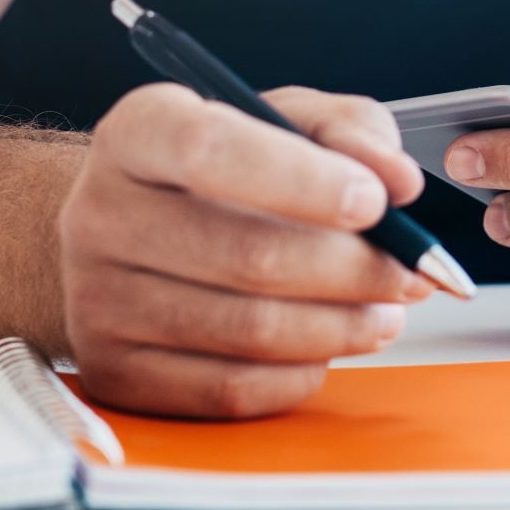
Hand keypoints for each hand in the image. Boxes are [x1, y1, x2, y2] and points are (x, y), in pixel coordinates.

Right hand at [59, 85, 430, 418]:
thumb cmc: (220, 174)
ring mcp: (97, 301)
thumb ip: (350, 132)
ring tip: (384, 311)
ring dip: (342, 326)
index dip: (304, 182)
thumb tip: (397, 182)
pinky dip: (301, 373)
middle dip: (355, 269)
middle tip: (411, 273)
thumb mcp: (283, 120)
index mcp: (138, 131)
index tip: (375, 201)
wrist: (130, 235)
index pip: (210, 151)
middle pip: (247, 256)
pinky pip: (231, 389)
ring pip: (249, 331)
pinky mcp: (114, 374)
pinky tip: (325, 345)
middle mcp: (100, 214)